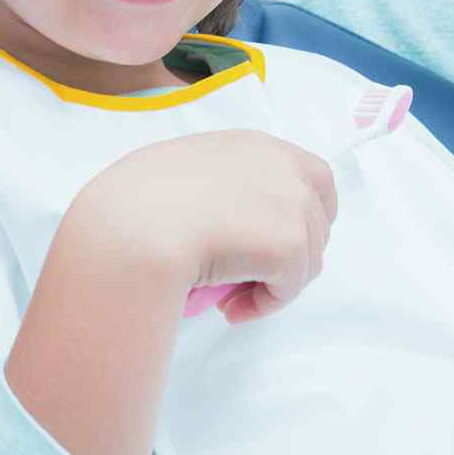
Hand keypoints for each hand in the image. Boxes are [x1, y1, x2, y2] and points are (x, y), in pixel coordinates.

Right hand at [73, 131, 337, 323]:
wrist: (136, 225)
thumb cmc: (139, 199)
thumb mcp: (184, 168)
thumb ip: (221, 182)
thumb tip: (225, 217)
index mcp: (257, 146)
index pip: (314, 178)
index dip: (302, 215)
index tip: (271, 242)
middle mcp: (284, 167)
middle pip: (316, 224)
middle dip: (287, 255)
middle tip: (245, 278)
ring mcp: (292, 204)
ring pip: (305, 261)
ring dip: (272, 284)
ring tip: (230, 298)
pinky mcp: (289, 245)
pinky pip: (289, 289)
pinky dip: (263, 305)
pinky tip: (231, 309)